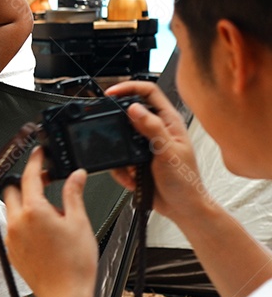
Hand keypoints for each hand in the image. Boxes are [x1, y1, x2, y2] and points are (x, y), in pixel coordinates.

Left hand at [3, 147, 96, 296]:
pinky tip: (43, 232)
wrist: (65, 296)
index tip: (39, 155)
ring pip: (11, 209)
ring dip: (25, 204)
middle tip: (46, 185)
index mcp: (34, 211)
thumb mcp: (79, 223)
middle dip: (26, 184)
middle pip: (13, 190)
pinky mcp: (10, 250)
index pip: (29, 176)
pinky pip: (12, 227)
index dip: (35, 162)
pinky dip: (23, 222)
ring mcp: (11, 237)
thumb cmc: (75, 265)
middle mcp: (17, 222)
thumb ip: (73, 195)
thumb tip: (76, 176)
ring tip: (50, 214)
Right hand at [104, 81, 206, 220]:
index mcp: (169, 122)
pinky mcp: (137, 160)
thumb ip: (152, 129)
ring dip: (120, 152)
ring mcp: (146, 145)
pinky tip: (133, 177)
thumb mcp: (168, 153)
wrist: (183, 209)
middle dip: (118, 124)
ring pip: (121, 137)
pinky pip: (119, 158)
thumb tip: (134, 109)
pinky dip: (121, 169)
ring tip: (131, 165)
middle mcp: (157, 130)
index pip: (148, 92)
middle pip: (130, 112)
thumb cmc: (186, 182)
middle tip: (109, 129)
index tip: (111, 93)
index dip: (129, 87)